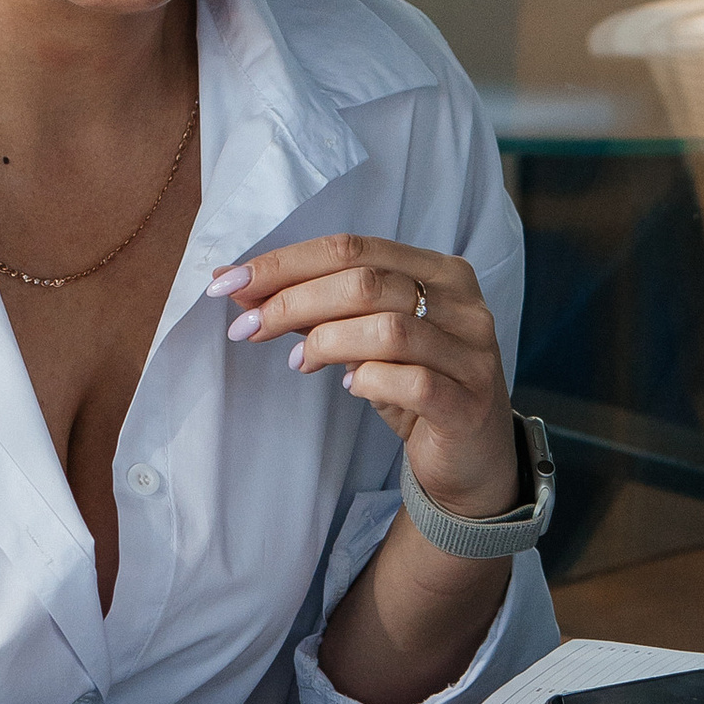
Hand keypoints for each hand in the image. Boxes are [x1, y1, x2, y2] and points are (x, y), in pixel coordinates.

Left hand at [211, 233, 518, 517]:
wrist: (473, 456)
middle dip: (292, 300)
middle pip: (365, 282)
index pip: (353, 247)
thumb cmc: (416, 387)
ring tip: (298, 362)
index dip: (286, 262)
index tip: (230, 284)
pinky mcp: (468, 403)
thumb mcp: (367, 339)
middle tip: (247, 327)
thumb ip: (317, 308)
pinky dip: (368, 380)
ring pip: (387, 330)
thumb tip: (240, 285)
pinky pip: (411, 382)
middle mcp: (462, 304)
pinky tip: (350, 386)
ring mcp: (471, 354)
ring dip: (325, 342)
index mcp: (440, 271)